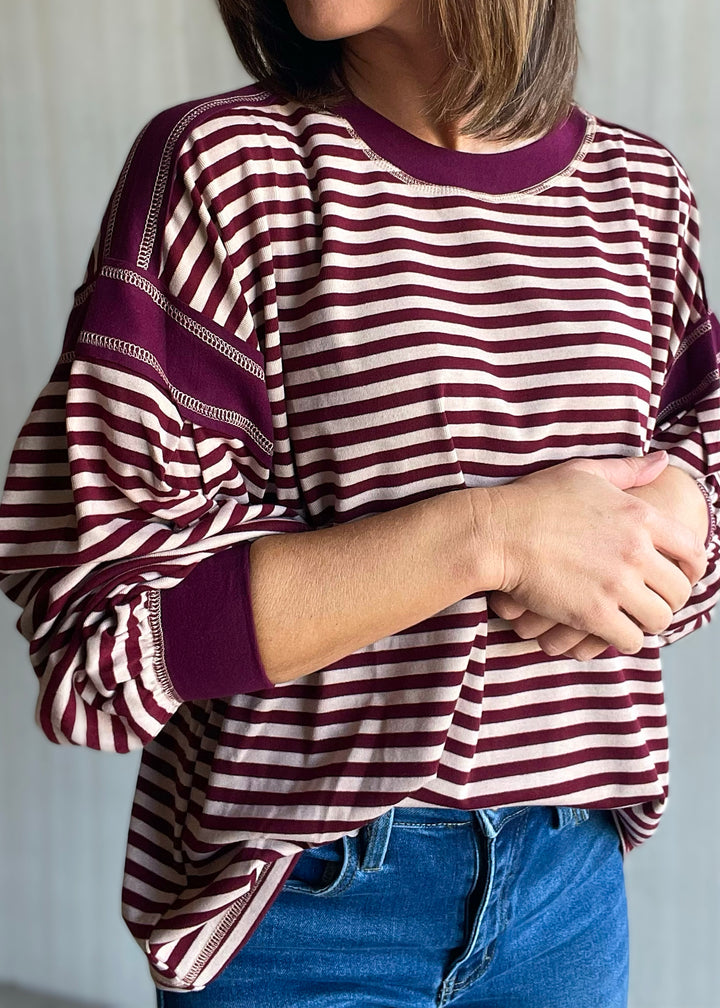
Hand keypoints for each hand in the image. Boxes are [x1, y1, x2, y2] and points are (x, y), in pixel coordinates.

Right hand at [484, 453, 706, 655]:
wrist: (498, 533)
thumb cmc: (535, 500)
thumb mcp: (585, 473)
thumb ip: (628, 470)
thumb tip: (662, 462)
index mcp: (640, 516)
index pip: (693, 550)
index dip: (693, 568)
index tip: (681, 576)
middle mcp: (636, 551)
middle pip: (679, 590)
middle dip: (670, 599)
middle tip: (651, 600)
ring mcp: (616, 585)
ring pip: (659, 619)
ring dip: (648, 622)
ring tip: (632, 618)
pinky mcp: (594, 614)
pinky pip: (631, 640)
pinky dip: (625, 640)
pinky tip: (612, 631)